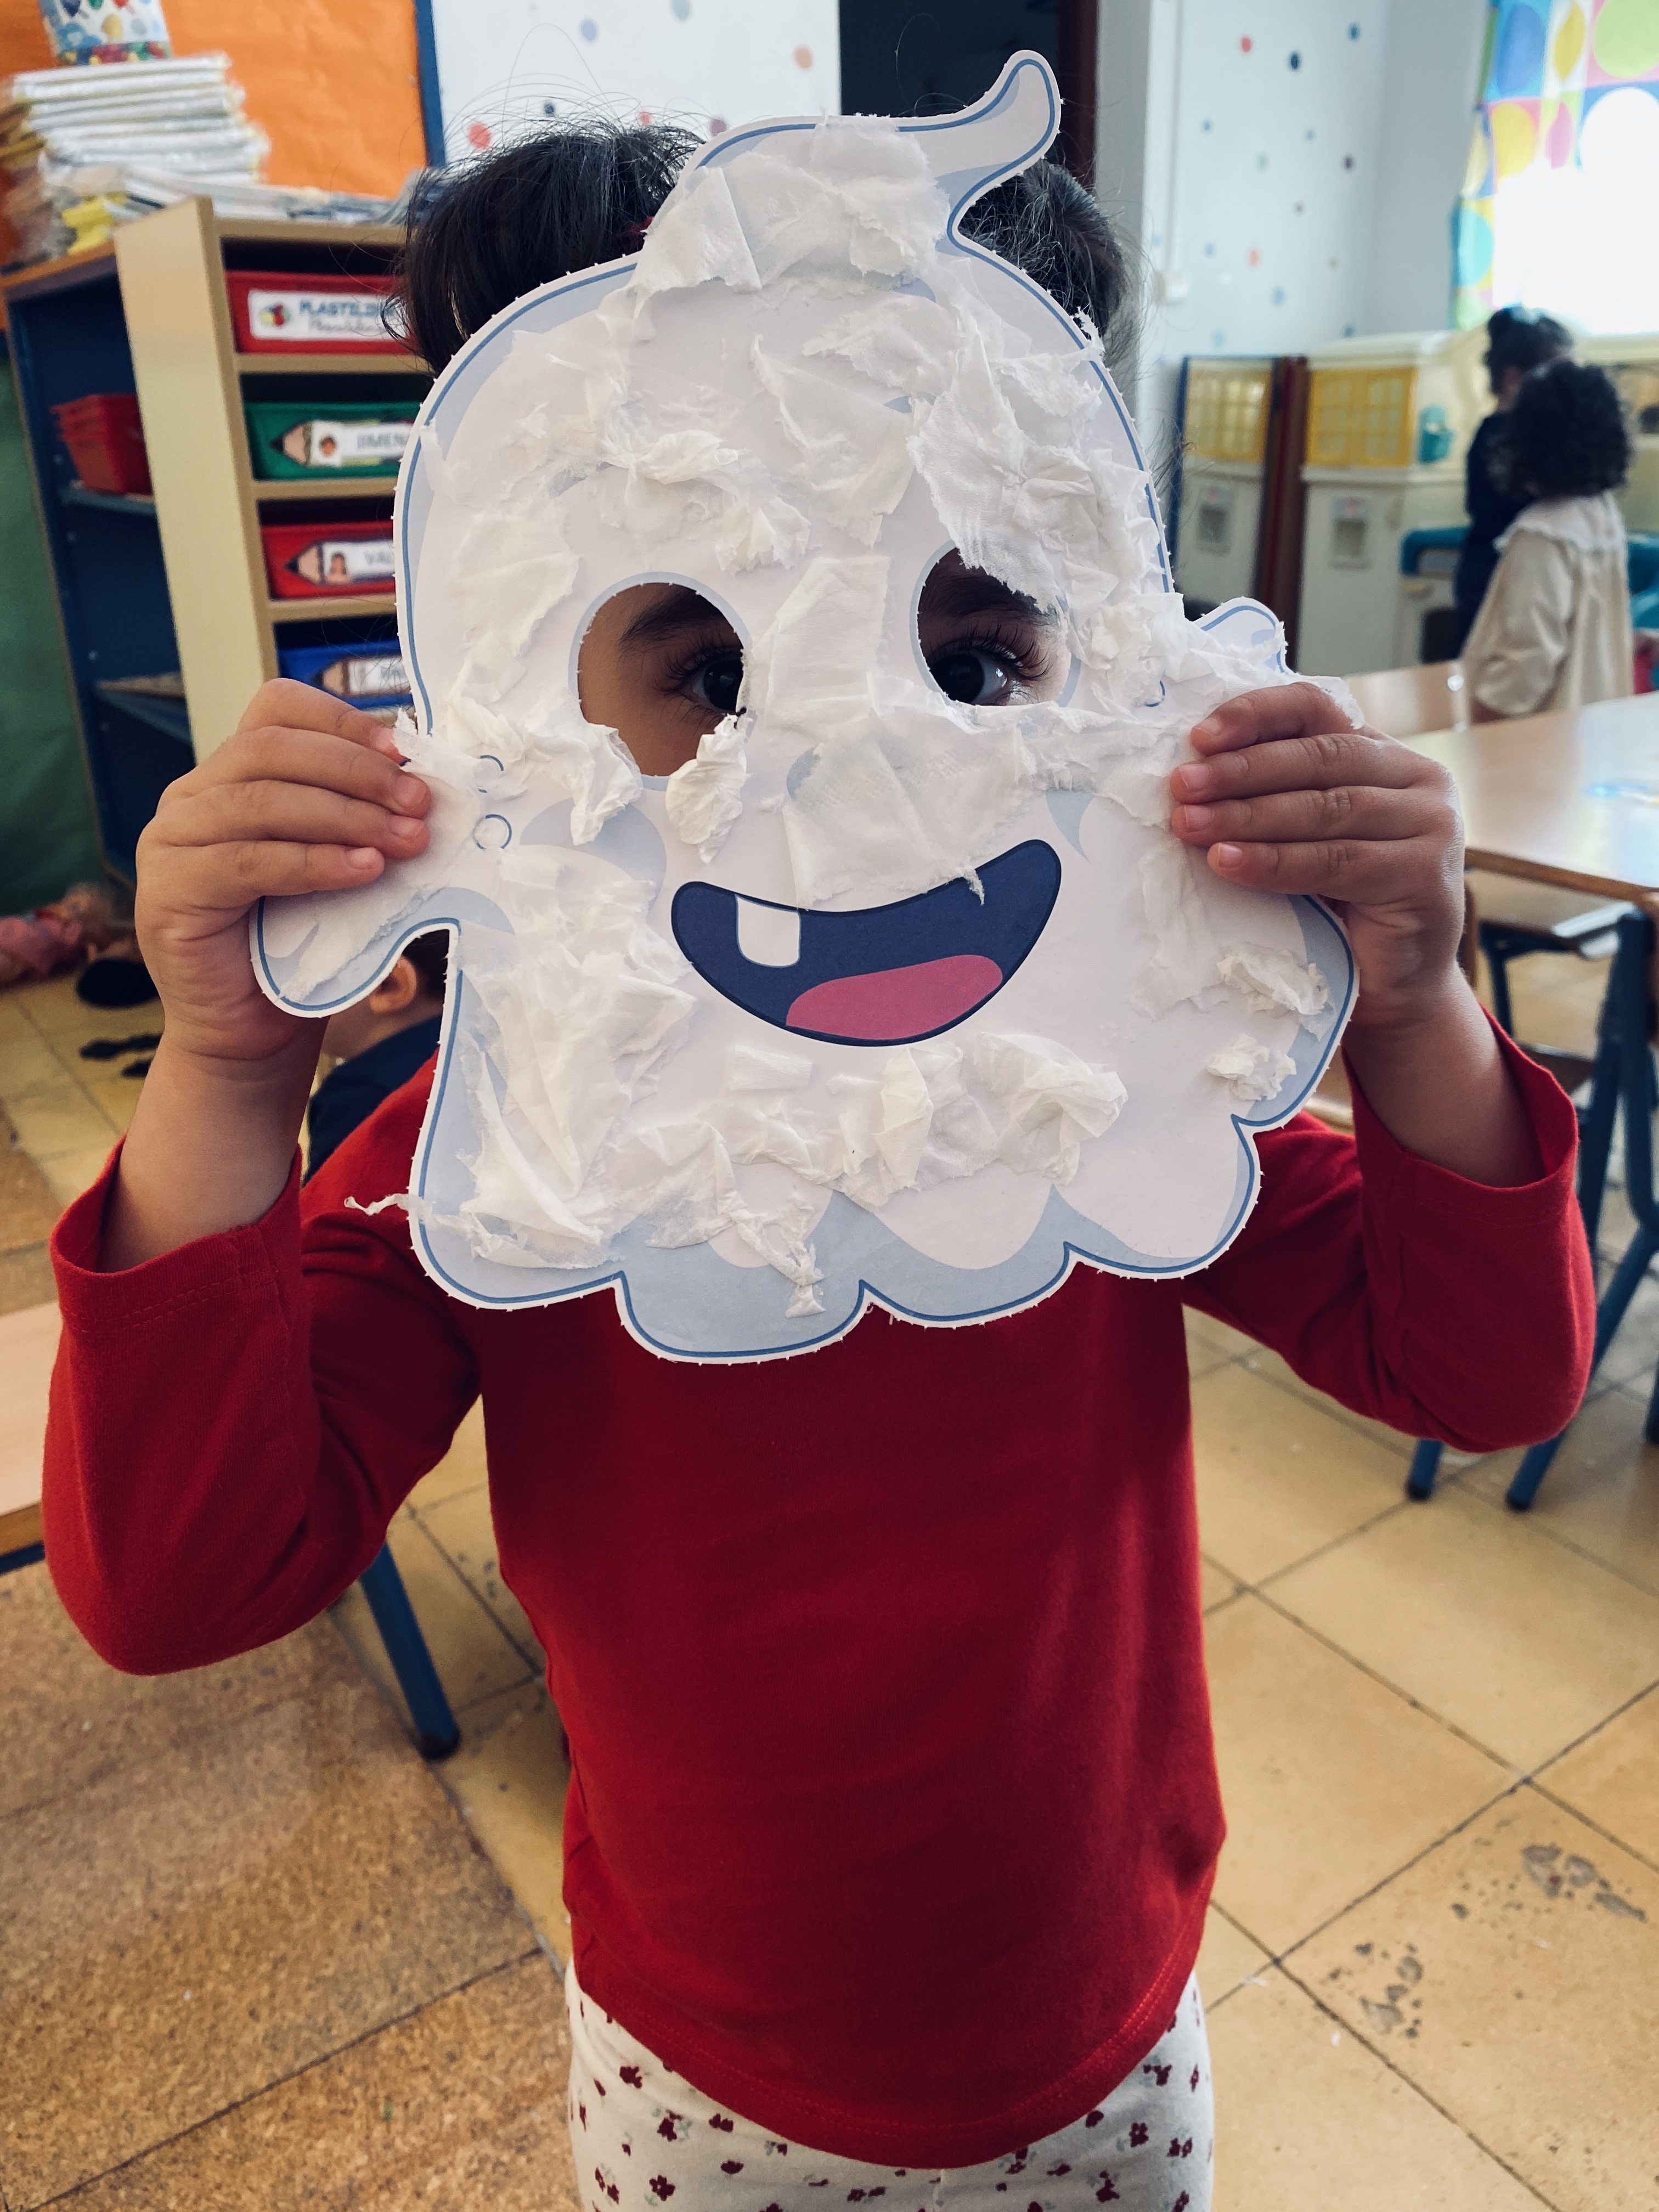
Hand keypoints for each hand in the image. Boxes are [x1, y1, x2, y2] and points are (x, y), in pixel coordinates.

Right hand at [135, 681, 431, 1066]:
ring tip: (408, 840)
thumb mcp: (337, 863)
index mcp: (231, 774)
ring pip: (262, 800)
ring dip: (346, 815)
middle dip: (357, 771)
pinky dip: (313, 862)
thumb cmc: (304, 944)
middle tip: (421, 803)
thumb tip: (425, 784)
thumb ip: (359, 818)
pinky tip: (365, 870)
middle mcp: (191, 796)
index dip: (340, 721)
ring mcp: (171, 841)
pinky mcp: (169, 891)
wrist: (255, 1031)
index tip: (403, 750)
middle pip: (272, 749)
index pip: (276, 711)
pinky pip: (247, 862)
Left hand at [1168, 682, 1464, 1031]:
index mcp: (1383, 755)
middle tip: (1182, 786)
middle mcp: (1417, 779)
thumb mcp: (1304, 839)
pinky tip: (1228, 863)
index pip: (1317, 710)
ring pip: (1326, 808)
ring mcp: (1430, 825)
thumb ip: (1274, 800)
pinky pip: (1335, 862)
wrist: (1392, 987)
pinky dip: (1275, 862)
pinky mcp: (1424, 875)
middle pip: (1319, 757)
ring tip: (1191, 825)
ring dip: (1249, 815)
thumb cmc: (1338, 908)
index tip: (1199, 737)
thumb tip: (1189, 780)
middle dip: (1241, 771)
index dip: (1258, 714)